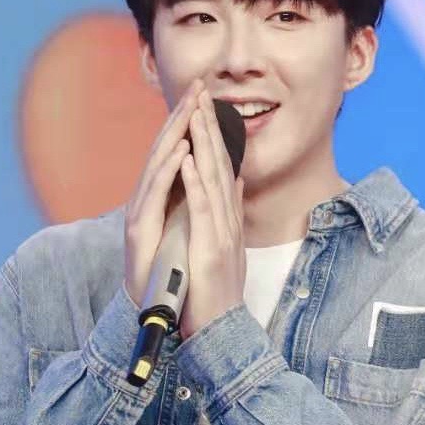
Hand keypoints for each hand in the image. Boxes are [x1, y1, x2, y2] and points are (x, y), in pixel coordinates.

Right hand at [123, 76, 202, 307]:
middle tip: (198, 86)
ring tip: (189, 108)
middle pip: (165, 149)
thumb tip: (226, 177)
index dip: (192, 122)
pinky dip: (167, 171)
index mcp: (163, 198)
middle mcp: (148, 199)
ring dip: (173, 134)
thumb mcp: (193, 230)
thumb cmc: (173, 272)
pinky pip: (154, 194)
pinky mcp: (138, 228)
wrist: (153, 310)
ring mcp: (140, 212)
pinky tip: (178, 153)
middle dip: (182, 116)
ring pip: (157, 164)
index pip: (179, 151)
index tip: (208, 94)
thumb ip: (204, 200)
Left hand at [177, 91, 245, 341]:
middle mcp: (229, 221)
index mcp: (229, 219)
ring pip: (214, 180)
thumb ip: (229, 213)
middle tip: (203, 94)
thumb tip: (236, 183)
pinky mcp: (211, 248)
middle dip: (210, 128)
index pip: (223, 169)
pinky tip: (188, 160)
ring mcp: (223, 233)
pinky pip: (203, 210)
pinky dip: (195, 183)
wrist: (220, 330)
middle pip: (221, 165)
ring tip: (197, 113)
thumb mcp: (226, 246)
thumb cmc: (216, 293)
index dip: (215, 136)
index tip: (205, 107)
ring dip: (204, 145)